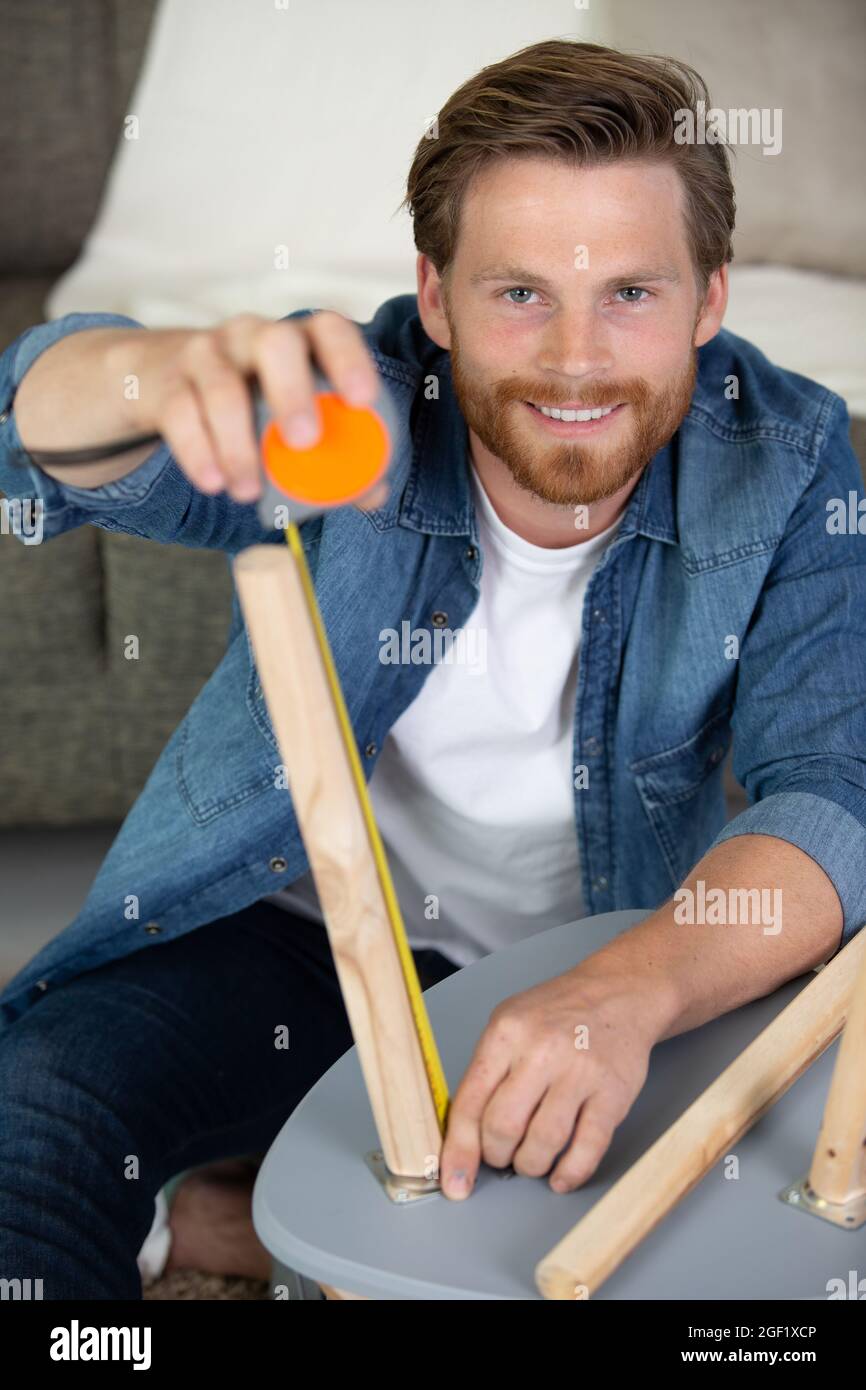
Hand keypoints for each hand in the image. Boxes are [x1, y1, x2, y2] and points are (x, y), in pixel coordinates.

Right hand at [127, 310, 385, 504]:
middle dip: (292, 391)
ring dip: (236, 441)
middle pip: (276, 343)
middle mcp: (253, 335)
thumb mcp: (290, 414)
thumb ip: (336, 452)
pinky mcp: (167, 383)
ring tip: (247, 491)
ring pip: (221, 385)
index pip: (328, 330)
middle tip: (304, 441)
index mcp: (297, 341)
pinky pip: (179, 413)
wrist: (161, 381)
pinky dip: (196, 451)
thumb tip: (373, 493)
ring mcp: (206, 354)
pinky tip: (212, 482)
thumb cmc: (251, 402)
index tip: (362, 401)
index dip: (349, 359)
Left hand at [439, 956, 664, 1197]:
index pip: (470, 1102)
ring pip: (543, 1144)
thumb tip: (462, 1134)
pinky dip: (570, 1173)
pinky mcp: (613, 1092)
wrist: (619, 992)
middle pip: (503, 1128)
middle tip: (502, 1157)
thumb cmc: (558, 1012)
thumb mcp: (510, 1023)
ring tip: (531, 1160)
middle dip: (497, 1156)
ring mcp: (580, 1072)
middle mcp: (541, 1050)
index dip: (459, 1150)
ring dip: (531, 1165)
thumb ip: (487, 1072)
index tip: (455, 1181)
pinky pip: (587, 1148)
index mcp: (506, 1033)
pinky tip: (561, 1177)